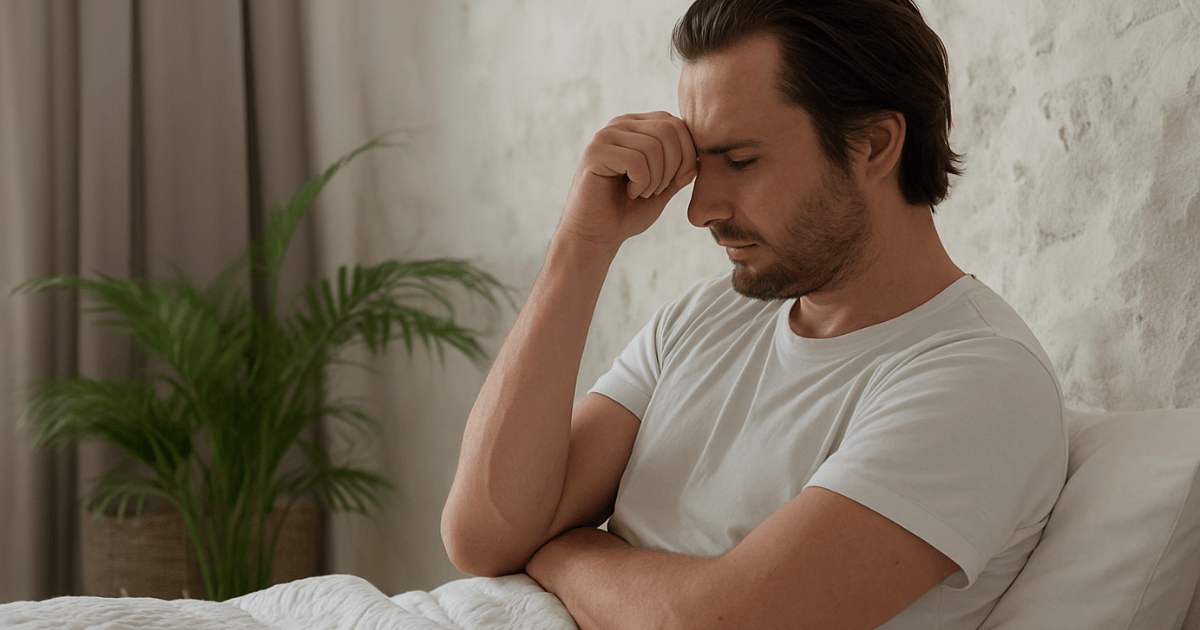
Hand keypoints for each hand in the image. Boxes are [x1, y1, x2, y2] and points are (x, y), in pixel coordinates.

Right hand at [557, 112, 696, 251]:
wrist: (596, 234)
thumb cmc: (628, 212)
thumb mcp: (663, 187)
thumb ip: (681, 169)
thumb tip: (702, 156)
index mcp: (637, 126)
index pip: (676, 124)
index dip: (688, 154)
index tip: (677, 182)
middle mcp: (620, 124)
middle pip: (668, 130)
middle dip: (674, 166)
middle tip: (658, 189)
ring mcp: (606, 136)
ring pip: (653, 146)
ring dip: (656, 179)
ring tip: (642, 193)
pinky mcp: (595, 153)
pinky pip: (635, 160)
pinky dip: (641, 183)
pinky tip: (630, 193)